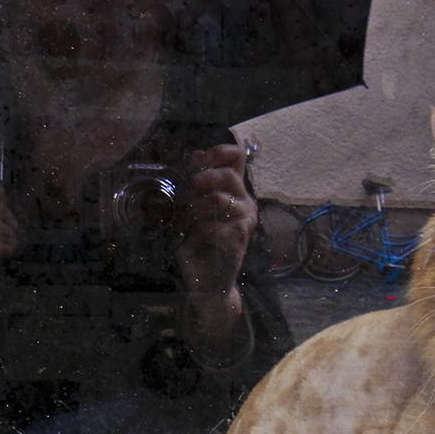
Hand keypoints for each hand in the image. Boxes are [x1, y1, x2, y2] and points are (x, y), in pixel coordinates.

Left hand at [176, 144, 257, 348]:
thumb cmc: (202, 242)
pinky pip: (216, 227)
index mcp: (236, 191)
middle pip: (229, 175)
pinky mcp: (238, 241)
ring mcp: (245, 222)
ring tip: (188, 219)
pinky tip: (195, 238)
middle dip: (203, 179)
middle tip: (189, 191)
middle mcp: (245, 203)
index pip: (237, 158)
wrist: (209, 280)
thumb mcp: (197, 207)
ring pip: (220, 199)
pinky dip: (200, 231)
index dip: (220, 153)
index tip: (201, 160)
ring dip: (197, 207)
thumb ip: (201, 183)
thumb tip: (197, 155)